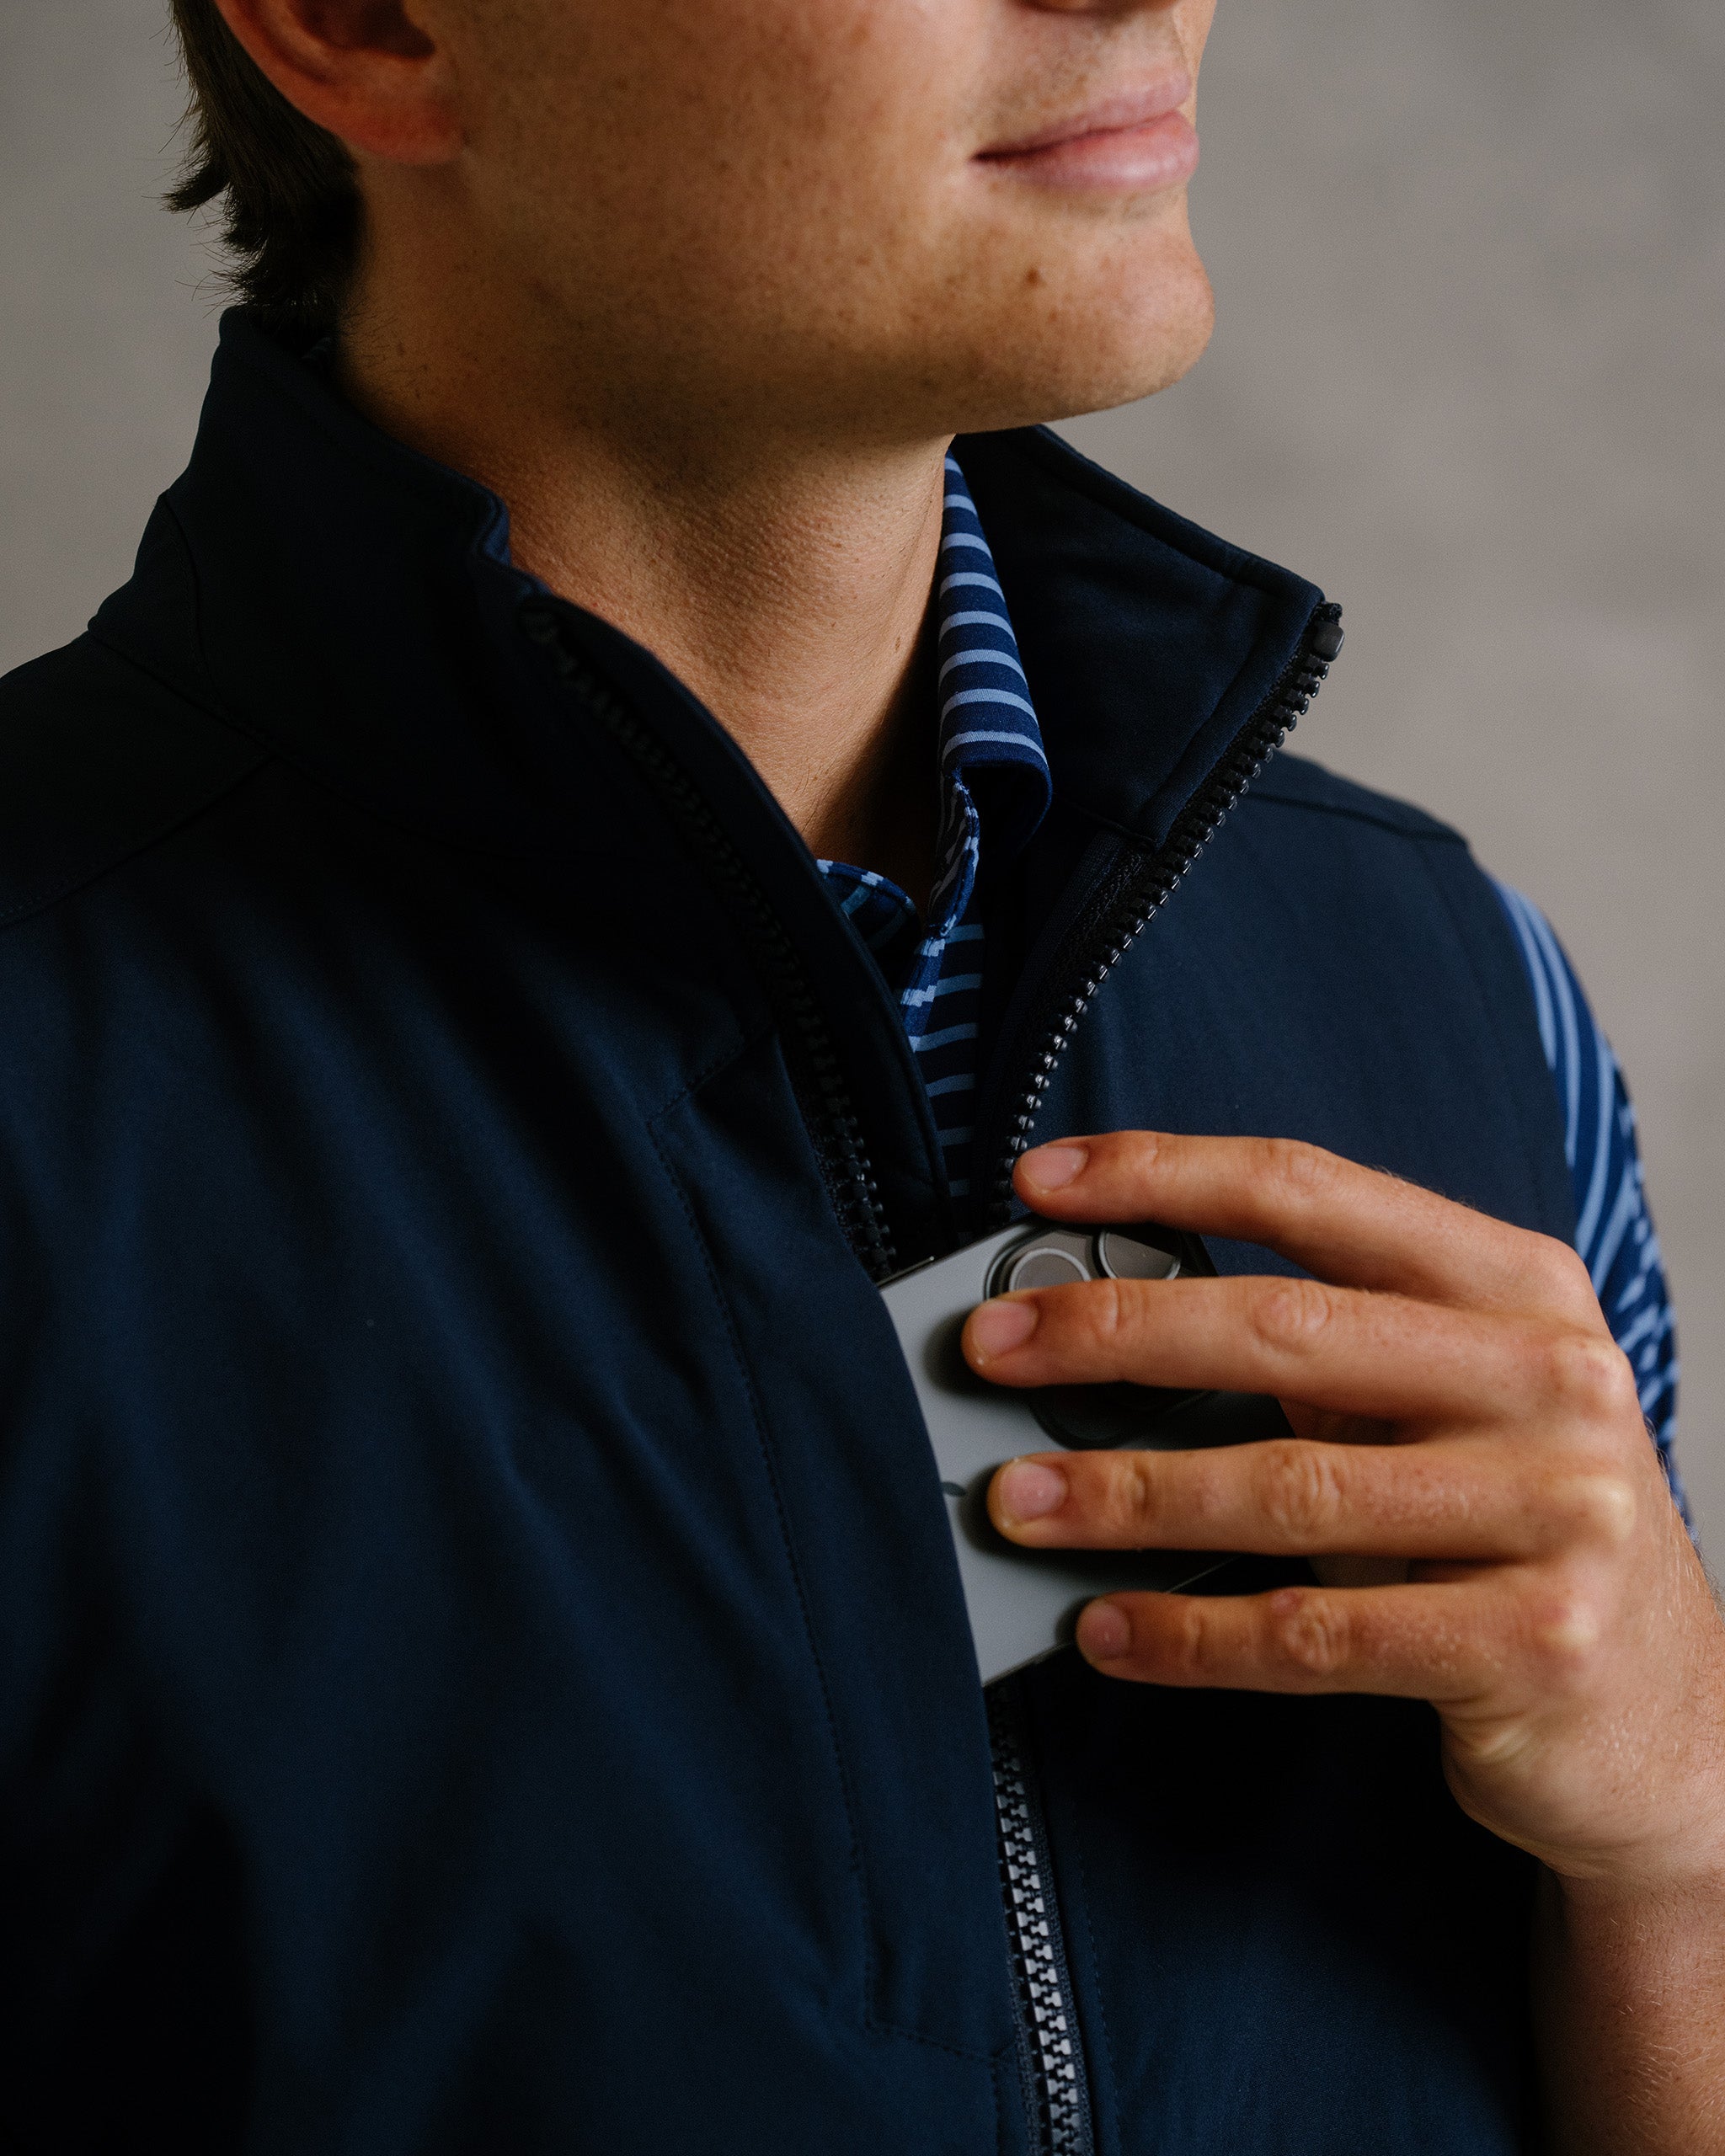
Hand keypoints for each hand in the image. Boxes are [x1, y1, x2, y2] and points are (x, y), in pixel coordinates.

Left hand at [963, 1132, 1724, 1893]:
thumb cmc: (1515, 1527)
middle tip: (990, 1350)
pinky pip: (1315, 1636)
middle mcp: (1552, 1379)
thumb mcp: (1447, 1405)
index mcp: (1519, 1286)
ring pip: (1286, 1488)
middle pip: (1284, 1329)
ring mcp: (1558, 1512)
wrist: (1672, 1722)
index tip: (1039, 1184)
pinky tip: (1109, 1629)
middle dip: (1112, 1332)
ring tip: (1016, 1505)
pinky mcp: (1537, 1644)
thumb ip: (1321, 1353)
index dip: (1165, 1175)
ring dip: (1124, 1495)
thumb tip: (1099, 1322)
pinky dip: (1191, 1634)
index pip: (1313, 1192)